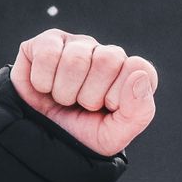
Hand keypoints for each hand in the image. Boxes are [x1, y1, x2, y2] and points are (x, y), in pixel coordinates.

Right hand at [8, 29, 156, 156]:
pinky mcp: (47, 43)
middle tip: (81, 105)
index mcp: (130, 73)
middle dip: (90, 95)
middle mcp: (106, 54)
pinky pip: (47, 54)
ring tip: (62, 99)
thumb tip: (139, 75)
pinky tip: (44, 87)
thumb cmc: (82, 133)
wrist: (40, 139)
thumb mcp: (115, 135)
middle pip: (107, 60)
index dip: (120, 96)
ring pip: (75, 59)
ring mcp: (78, 45)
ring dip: (64, 92)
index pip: (140, 67)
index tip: (107, 108)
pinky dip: (43, 81)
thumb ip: (139, 112)